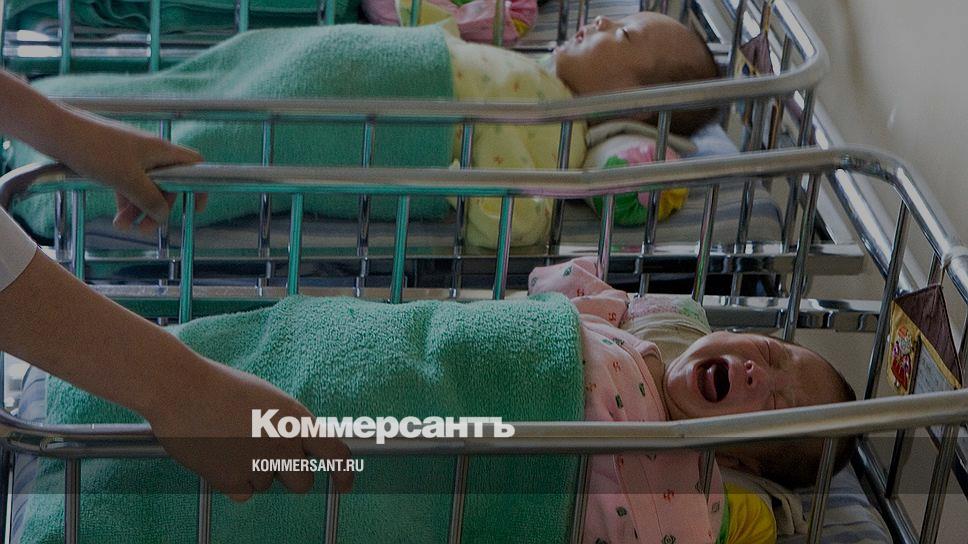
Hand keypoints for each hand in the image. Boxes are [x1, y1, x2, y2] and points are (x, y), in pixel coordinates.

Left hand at [56, 111, 205, 233]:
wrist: (58, 132)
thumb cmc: (95, 150)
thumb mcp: (127, 180)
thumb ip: (150, 199)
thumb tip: (164, 214)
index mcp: (161, 151)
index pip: (194, 166)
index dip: (198, 186)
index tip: (193, 208)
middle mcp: (150, 152)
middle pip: (167, 184)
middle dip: (158, 208)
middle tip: (146, 229)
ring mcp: (132, 156)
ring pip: (145, 187)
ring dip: (138, 209)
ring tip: (123, 226)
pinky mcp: (114, 160)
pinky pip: (128, 184)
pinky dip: (125, 200)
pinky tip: (117, 215)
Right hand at [144, 359, 353, 501]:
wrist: (181, 390)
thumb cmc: (221, 389)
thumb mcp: (268, 400)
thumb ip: (288, 424)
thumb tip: (299, 446)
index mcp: (296, 419)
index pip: (336, 452)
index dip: (344, 473)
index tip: (344, 484)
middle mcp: (284, 443)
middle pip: (302, 482)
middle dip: (289, 478)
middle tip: (267, 461)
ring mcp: (259, 464)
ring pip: (266, 485)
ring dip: (253, 473)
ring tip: (230, 443)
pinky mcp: (232, 480)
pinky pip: (242, 494)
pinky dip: (232, 482)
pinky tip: (218, 457)